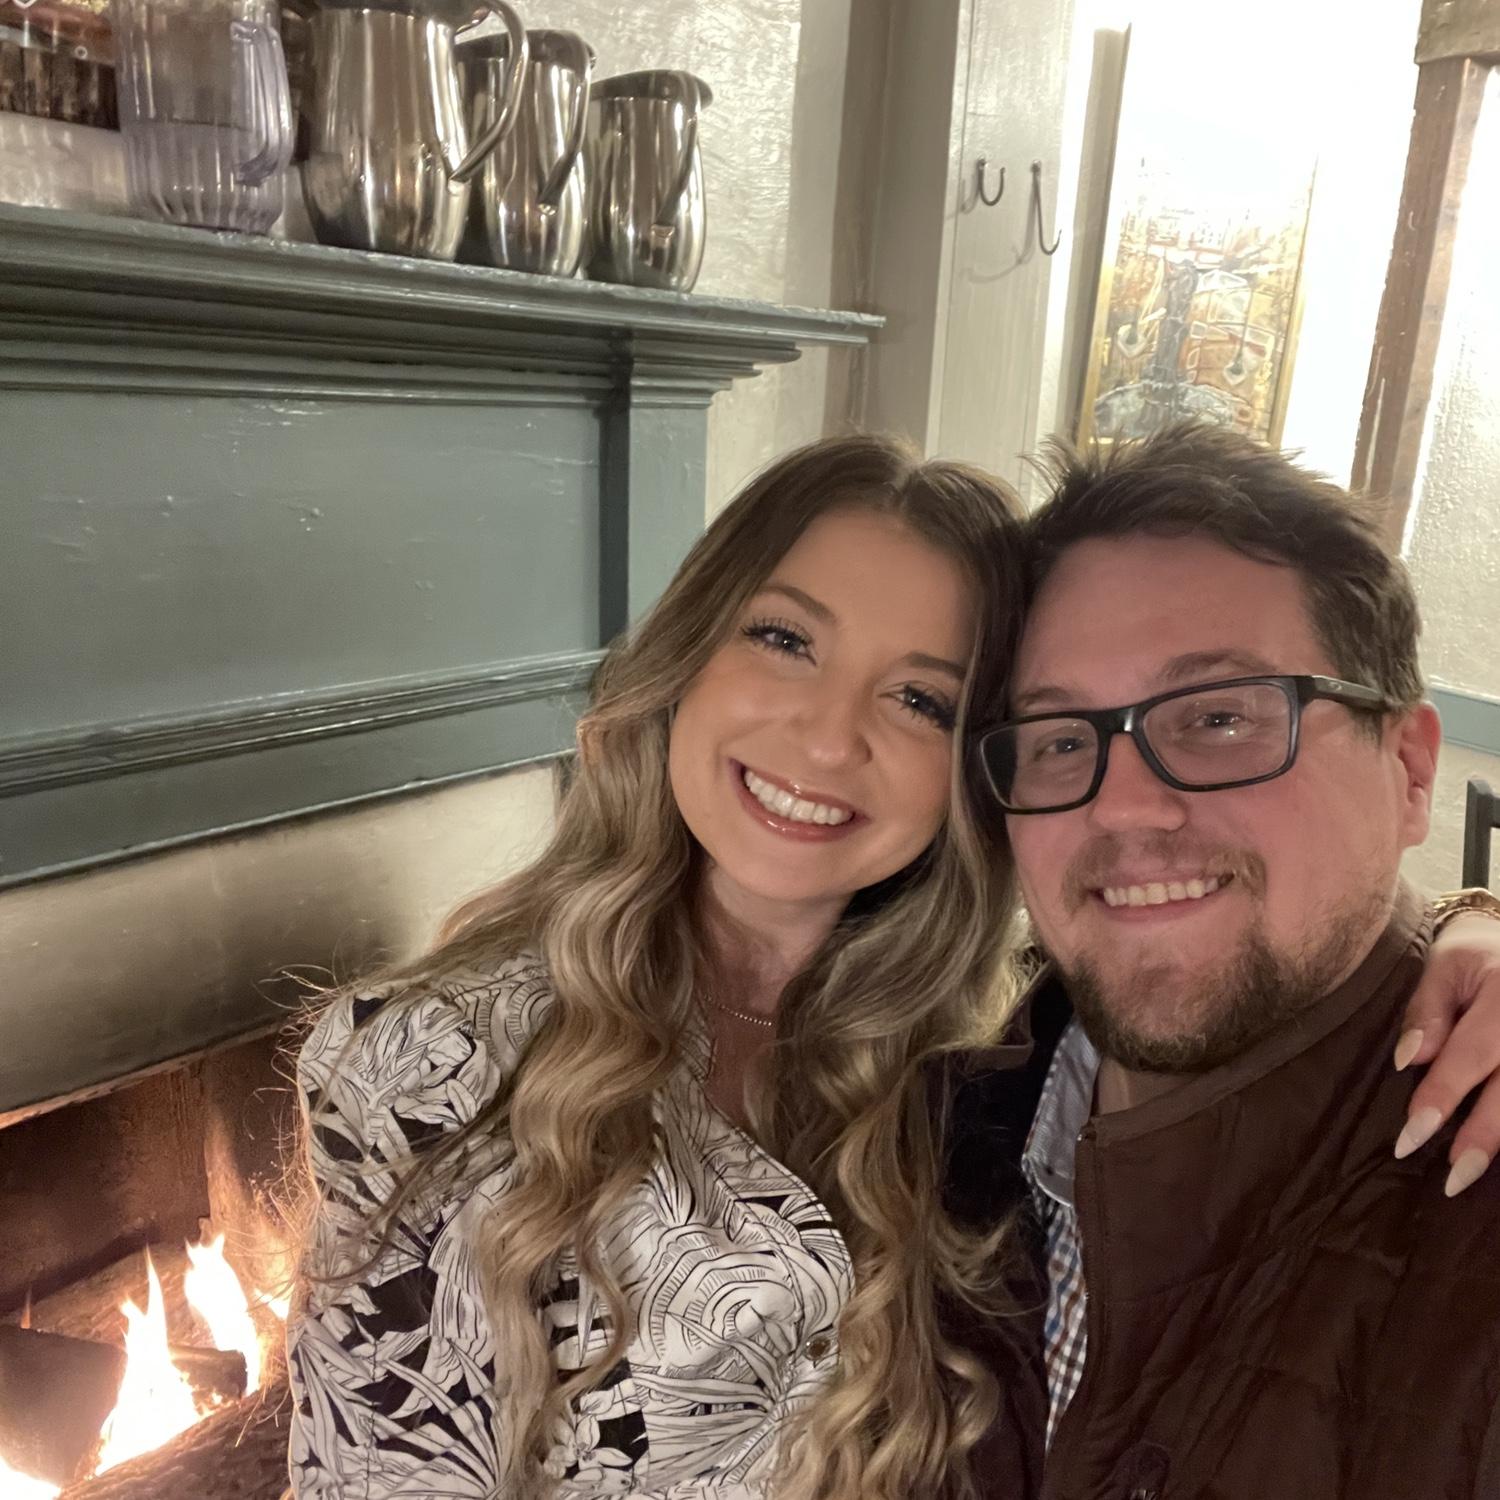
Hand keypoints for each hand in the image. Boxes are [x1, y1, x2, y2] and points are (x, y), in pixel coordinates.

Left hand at [1396, 911, 1499, 1195]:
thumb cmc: (1473, 955)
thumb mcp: (1442, 967)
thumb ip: (1426, 1012)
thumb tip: (1410, 1061)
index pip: (1471, 1055)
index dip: (1442, 1097)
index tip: (1411, 1136)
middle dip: (1485, 1136)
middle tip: (1453, 1178)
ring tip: (1474, 1174)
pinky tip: (1498, 1154)